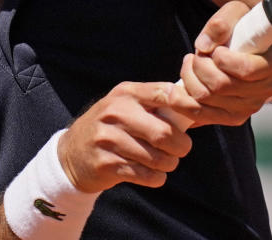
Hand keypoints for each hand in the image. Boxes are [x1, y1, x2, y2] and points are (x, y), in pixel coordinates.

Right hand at [57, 82, 192, 192]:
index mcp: (126, 93)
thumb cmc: (113, 127)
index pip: (164, 93)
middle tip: (181, 150)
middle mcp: (116, 112)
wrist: (72, 154)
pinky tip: (152, 174)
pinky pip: (145, 175)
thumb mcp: (129, 106)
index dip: (186, 105)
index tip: (196, 116)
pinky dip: (156, 178)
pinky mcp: (106, 164)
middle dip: (181, 146)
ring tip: (166, 162)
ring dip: (168, 164)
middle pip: (164, 132)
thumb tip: (200, 111)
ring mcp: (108, 139)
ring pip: (157, 157)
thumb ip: (159, 106)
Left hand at [176, 1, 271, 126]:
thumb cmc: (244, 31)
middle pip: (221, 85)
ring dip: (189, 79)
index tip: (216, 50)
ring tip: (190, 64)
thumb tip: (204, 46)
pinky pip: (201, 115)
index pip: (246, 70)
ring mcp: (250, 107)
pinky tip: (173, 90)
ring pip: (207, 99)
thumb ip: (222, 22)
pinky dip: (182, 102)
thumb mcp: (237, 15)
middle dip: (200, 66)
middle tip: (197, 54)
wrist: (250, 52)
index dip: (223, 59)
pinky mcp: (233, 118)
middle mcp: (266, 90)